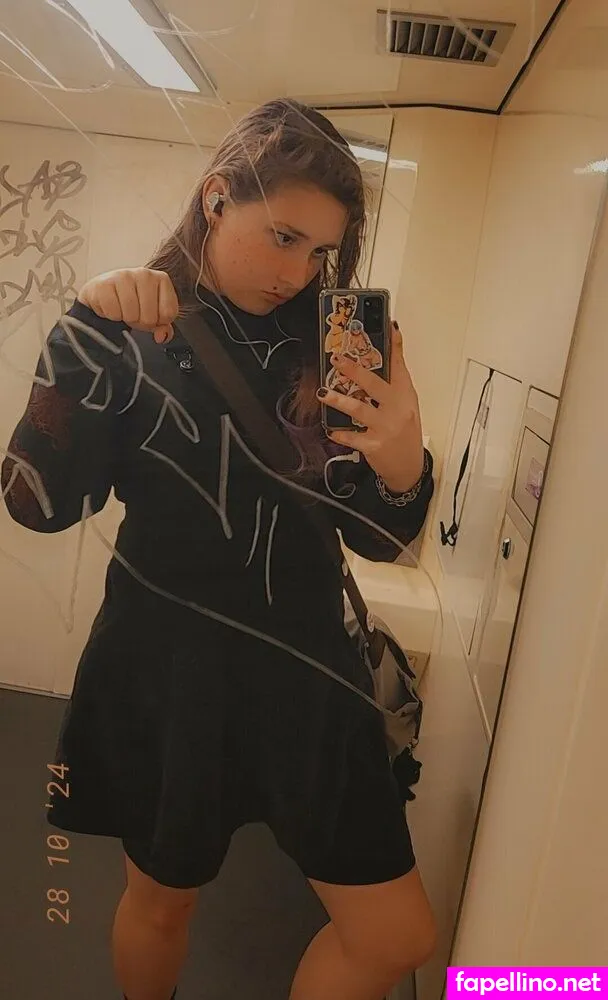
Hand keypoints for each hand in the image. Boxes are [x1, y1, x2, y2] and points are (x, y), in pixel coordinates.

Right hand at [77, 268, 178, 343]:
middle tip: (134, 313)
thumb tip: (162, 336)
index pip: (168, 313)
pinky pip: (114, 313)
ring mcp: (124, 276)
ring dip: (126, 318)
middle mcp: (145, 274)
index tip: (150, 314)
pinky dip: (112, 315)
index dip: (158, 322)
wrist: (104, 291)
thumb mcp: (152, 312)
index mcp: (162, 279)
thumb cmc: (132, 301)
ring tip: (123, 309)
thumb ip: (163, 325)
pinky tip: (112, 305)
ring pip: (132, 315)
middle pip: (150, 317)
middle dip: (141, 322)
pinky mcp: (104, 284)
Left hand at [318, 321, 424, 491]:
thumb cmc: (405, 432)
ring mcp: (386, 427)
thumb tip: (375, 362)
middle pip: (374, 384)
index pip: (400, 366)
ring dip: (339, 400)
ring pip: (359, 409)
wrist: (409, 467)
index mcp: (405, 395)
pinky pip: (352, 436)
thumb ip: (392, 386)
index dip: (394, 345)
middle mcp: (397, 409)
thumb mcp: (405, 405)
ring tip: (324, 392)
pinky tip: (330, 428)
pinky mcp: (374, 445)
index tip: (389, 326)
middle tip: (336, 359)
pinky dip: (339, 432)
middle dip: (354, 370)